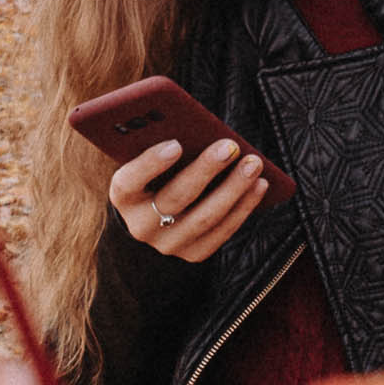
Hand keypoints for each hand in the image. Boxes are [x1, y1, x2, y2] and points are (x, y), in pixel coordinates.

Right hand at [109, 139, 268, 264]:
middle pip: (175, 198)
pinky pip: (222, 232)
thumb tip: (201, 130)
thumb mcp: (151, 162)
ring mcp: (168, 244)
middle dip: (205, 170)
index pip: (129, 182)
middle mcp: (141, 226)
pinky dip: (244, 207)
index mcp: (124, 197)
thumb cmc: (158, 175)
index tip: (175, 143)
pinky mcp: (193, 254)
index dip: (150, 163)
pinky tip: (260, 185)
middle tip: (230, 146)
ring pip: (204, 218)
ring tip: (253, 164)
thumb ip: (165, 146)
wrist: (157, 219)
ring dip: (234, 188)